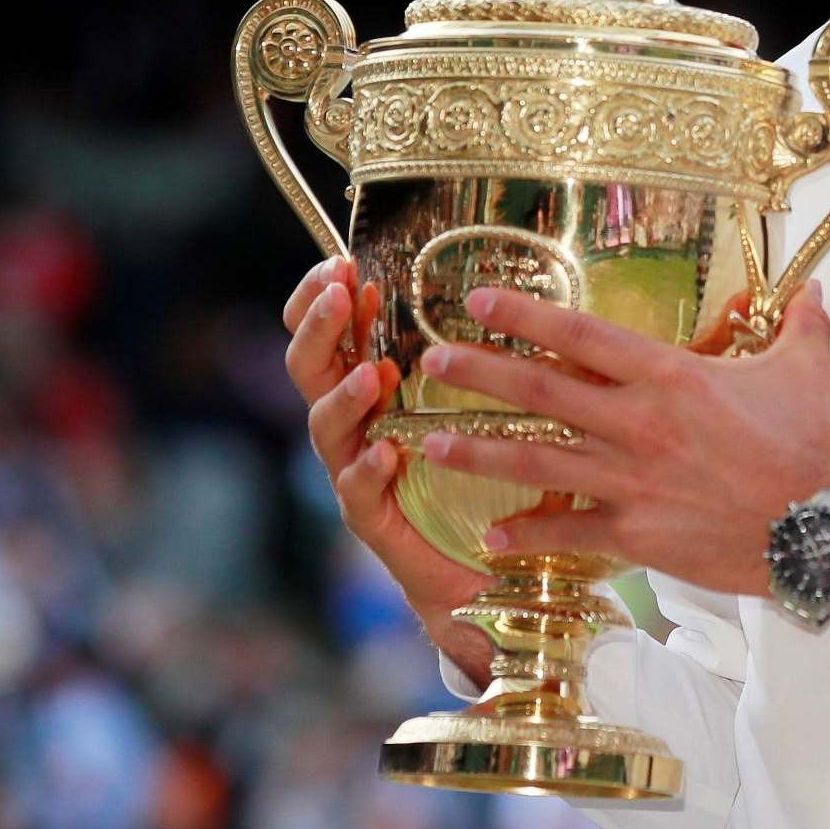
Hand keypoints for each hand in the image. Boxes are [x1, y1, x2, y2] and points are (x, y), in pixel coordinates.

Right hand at [280, 258, 488, 645]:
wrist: (486, 565)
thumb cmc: (487, 472)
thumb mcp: (490, 401)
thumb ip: (489, 356)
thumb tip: (520, 292)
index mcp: (372, 387)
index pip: (332, 332)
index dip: (325, 298)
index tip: (344, 263)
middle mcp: (352, 424)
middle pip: (309, 368)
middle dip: (319, 327)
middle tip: (342, 294)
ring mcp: (354, 471)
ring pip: (323, 426)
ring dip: (344, 395)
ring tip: (370, 372)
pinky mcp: (373, 520)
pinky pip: (356, 492)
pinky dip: (367, 470)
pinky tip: (385, 452)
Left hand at [416, 280, 829, 597]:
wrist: (820, 528)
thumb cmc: (809, 445)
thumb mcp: (804, 370)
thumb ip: (799, 323)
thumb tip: (814, 287)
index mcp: (669, 376)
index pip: (580, 335)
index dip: (524, 315)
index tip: (478, 301)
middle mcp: (638, 423)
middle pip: (540, 392)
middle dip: (479, 374)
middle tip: (432, 362)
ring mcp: (632, 481)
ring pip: (537, 464)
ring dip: (478, 453)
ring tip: (428, 444)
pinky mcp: (637, 533)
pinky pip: (569, 534)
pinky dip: (528, 536)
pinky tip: (491, 536)